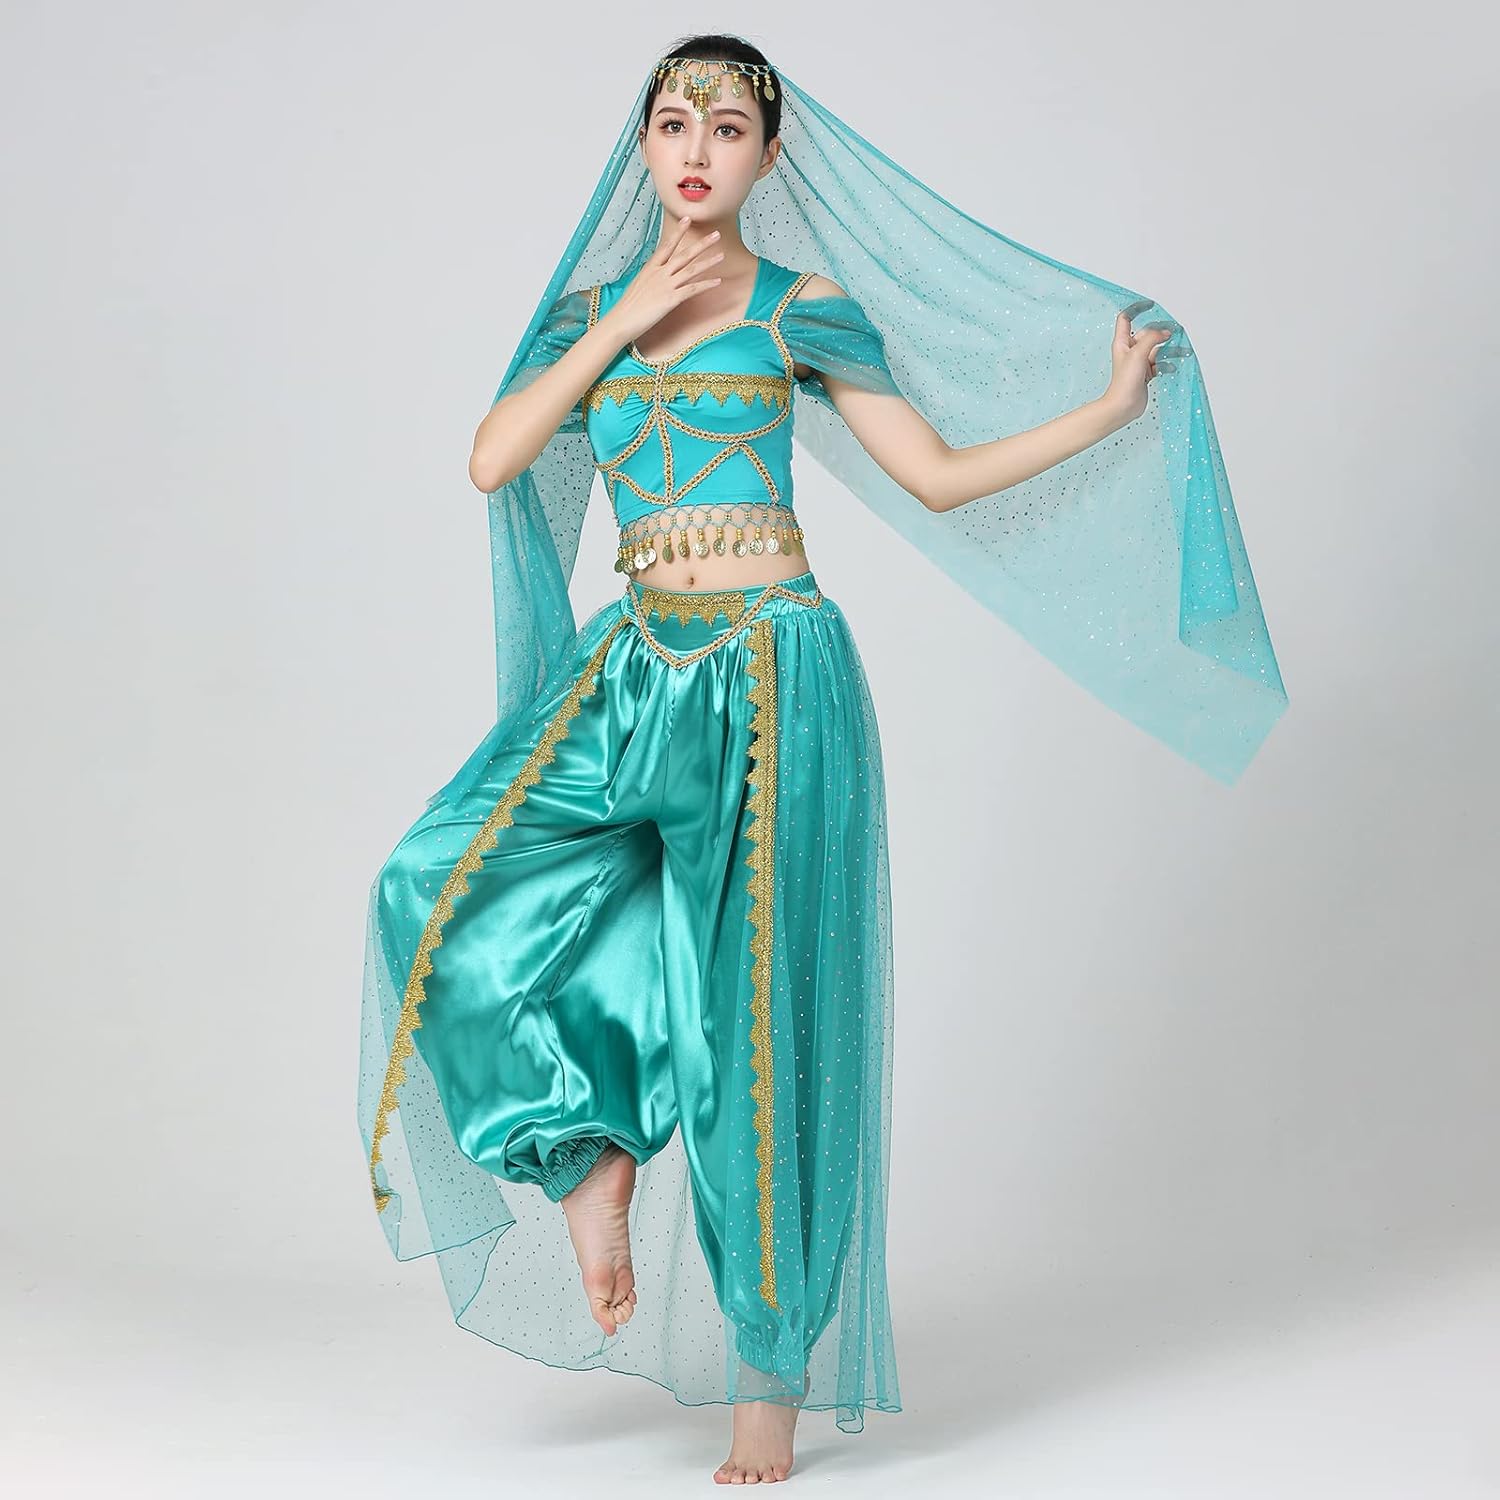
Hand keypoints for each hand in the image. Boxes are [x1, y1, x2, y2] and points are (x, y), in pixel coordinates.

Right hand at [602, 216, 725, 343]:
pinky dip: (706, 284)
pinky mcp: (671, 299)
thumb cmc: (628, 307)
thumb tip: (656, 277)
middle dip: (702, 244)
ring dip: (708, 262)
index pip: (667, 245)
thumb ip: (650, 279)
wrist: (621, 321)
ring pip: (691, 269)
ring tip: (721, 255)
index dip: (678, 232)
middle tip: (716, 234)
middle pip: (684, 254)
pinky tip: (717, 281)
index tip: (687, 219)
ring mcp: (666, 285)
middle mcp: (659, 273)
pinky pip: (692, 289)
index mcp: (650, 268)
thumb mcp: (638, 286)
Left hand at [1100, 311, 1173, 426]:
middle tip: (1176, 332)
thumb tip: (1165, 332)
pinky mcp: (1145, 373)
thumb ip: (1152, 338)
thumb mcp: (1138, 354)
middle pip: (1148, 333)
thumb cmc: (1124, 382)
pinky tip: (1171, 367)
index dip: (1137, 309)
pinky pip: (1159, 363)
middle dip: (1162, 332)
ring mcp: (1138, 362)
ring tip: (1183, 351)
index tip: (1150, 305)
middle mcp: (1130, 350)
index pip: (1126, 318)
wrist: (1123, 406)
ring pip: (1157, 349)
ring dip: (1169, 349)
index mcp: (1123, 342)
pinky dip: (1167, 363)